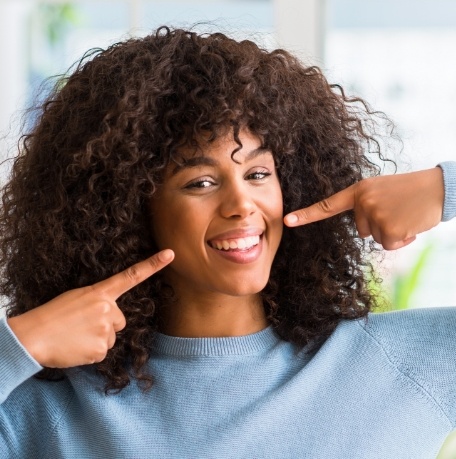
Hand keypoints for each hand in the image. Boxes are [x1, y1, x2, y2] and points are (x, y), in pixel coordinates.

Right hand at [7, 249, 173, 367]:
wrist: (32, 336)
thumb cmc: (52, 315)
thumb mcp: (77, 298)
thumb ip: (99, 302)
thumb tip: (112, 319)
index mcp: (100, 293)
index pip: (131, 275)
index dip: (152, 264)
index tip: (170, 254)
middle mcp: (108, 308)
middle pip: (120, 321)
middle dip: (106, 325)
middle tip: (82, 326)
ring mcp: (106, 329)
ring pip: (111, 338)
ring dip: (97, 339)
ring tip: (76, 336)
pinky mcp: (101, 349)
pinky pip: (103, 352)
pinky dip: (91, 353)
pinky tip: (76, 348)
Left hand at [284, 168, 443, 249]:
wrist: (438, 187)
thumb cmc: (410, 190)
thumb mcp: (382, 190)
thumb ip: (366, 205)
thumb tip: (364, 230)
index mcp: (358, 191)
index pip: (327, 206)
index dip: (307, 215)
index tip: (287, 221)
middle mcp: (362, 202)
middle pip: (361, 230)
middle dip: (379, 225)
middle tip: (397, 209)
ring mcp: (375, 214)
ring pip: (376, 239)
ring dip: (392, 232)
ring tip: (405, 214)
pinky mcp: (389, 227)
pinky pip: (389, 245)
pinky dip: (402, 240)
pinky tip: (411, 224)